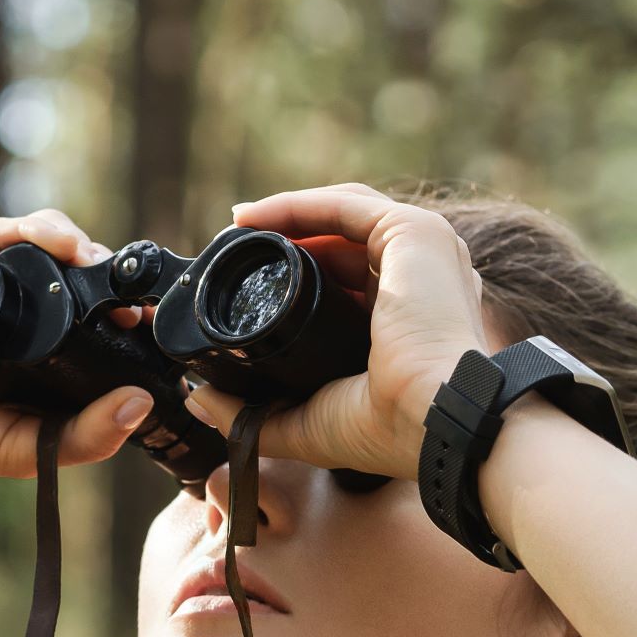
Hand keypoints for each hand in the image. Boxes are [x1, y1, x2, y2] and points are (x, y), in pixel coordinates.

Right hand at [0, 210, 161, 492]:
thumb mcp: (24, 447)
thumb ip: (84, 436)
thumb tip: (142, 405)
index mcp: (30, 348)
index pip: (87, 316)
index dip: (121, 313)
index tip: (150, 323)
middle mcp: (6, 308)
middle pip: (69, 274)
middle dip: (106, 277)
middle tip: (133, 295)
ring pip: (41, 244)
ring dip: (79, 247)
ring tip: (98, 265)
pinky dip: (39, 231)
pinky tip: (63, 246)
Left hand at [176, 183, 491, 478]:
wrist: (437, 422)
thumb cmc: (391, 431)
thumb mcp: (308, 422)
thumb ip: (254, 414)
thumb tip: (199, 399)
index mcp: (411, 320)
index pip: (349, 280)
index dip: (296, 276)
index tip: (246, 282)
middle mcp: (423, 280)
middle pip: (343, 244)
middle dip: (286, 242)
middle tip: (233, 250)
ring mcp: (424, 252)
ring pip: (343, 216)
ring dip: (287, 217)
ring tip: (237, 227)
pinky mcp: (415, 232)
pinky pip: (345, 204)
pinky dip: (297, 206)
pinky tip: (253, 219)